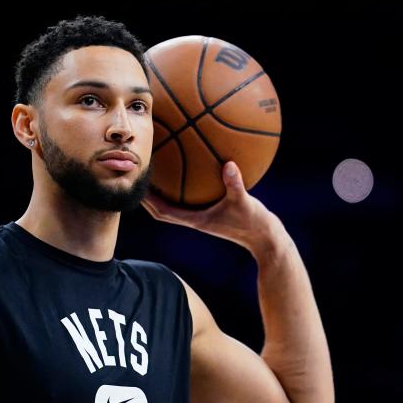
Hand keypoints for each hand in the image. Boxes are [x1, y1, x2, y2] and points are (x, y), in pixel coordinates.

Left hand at [141, 161, 280, 251]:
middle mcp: (195, 220)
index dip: (148, 201)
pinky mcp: (211, 213)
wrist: (265, 238)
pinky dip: (183, 190)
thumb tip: (228, 164)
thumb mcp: (245, 202)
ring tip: (154, 175)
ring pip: (174, 207)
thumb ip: (235, 184)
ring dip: (161, 195)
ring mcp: (202, 217)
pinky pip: (191, 201)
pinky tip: (188, 172)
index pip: (163, 212)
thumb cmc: (254, 223)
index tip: (137, 185)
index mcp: (196, 220)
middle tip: (137, 178)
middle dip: (147, 197)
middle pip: (162, 210)